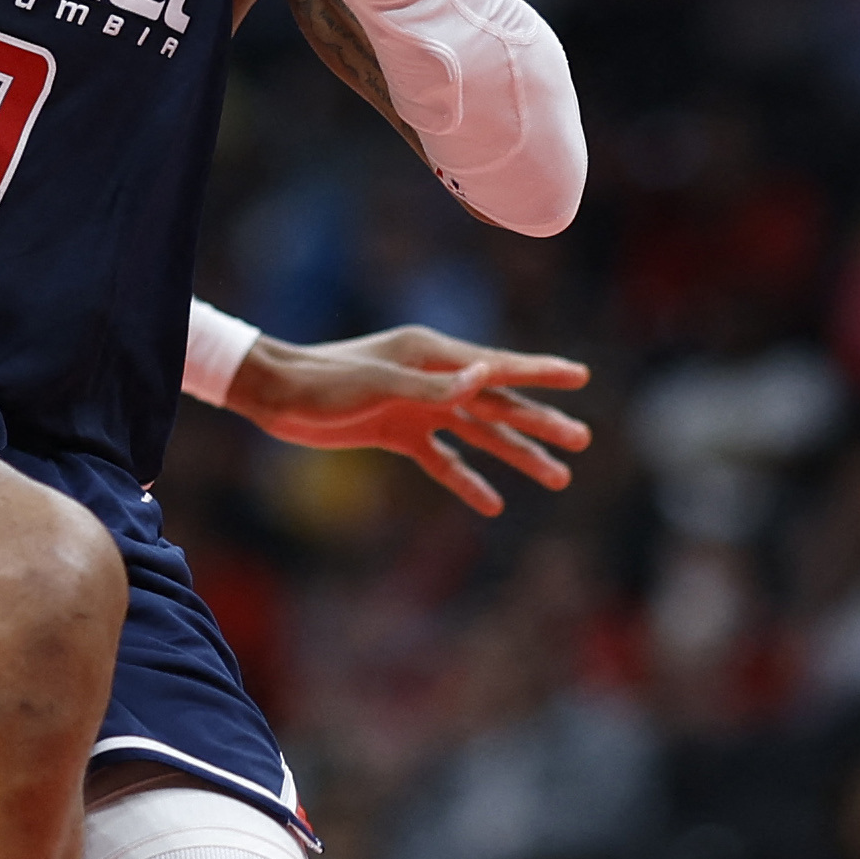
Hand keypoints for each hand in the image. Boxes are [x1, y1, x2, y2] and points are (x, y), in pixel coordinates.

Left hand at [223, 325, 590, 516]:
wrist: (276, 397)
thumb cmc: (323, 382)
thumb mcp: (377, 385)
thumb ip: (431, 387)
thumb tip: (484, 376)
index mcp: (430, 355)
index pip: (497, 366)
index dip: (540, 373)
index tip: (580, 375)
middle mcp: (432, 379)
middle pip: (498, 403)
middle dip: (540, 422)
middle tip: (583, 440)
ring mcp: (417, 408)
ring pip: (479, 434)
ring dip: (516, 454)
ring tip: (558, 477)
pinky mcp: (398, 434)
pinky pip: (442, 460)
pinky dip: (466, 479)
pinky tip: (493, 503)